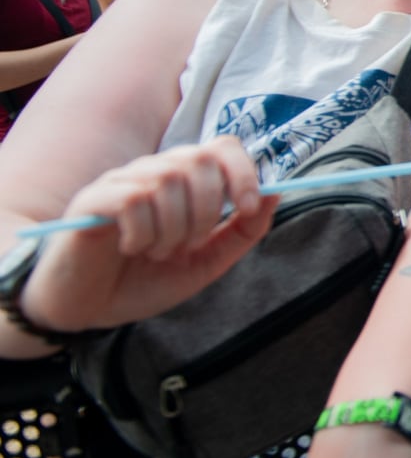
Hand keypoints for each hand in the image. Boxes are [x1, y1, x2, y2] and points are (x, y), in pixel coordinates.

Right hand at [24, 137, 275, 333]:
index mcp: (184, 183)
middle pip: (200, 160)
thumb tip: (277, 194)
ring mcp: (121, 182)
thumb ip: (242, 232)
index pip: (223, 147)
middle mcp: (153, 172)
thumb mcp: (206, 263)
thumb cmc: (141, 282)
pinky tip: (130, 248)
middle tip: (188, 245)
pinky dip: (143, 230)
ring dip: (173, 227)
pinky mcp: (92, 200)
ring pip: (167, 179)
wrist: (85, 311)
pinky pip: (133, 197)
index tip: (247, 208)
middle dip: (207, 209)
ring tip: (156, 253)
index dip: (243, 173)